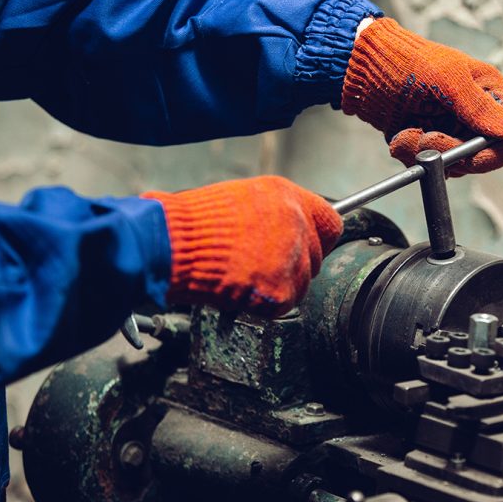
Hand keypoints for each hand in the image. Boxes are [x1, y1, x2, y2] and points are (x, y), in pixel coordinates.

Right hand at [142, 176, 341, 315]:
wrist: (172, 244)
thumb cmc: (194, 222)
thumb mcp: (241, 198)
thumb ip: (273, 212)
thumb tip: (287, 227)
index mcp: (287, 196)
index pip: (330, 223)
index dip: (318, 239)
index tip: (307, 247)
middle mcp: (297, 223)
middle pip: (315, 258)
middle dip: (291, 266)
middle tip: (259, 267)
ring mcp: (292, 257)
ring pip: (301, 284)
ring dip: (276, 287)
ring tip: (243, 276)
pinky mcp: (281, 289)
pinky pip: (282, 304)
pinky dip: (263, 305)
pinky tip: (239, 289)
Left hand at [342, 18, 502, 176]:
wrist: (363, 70)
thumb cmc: (407, 62)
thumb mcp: (447, 80)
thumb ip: (479, 108)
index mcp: (491, 93)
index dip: (498, 153)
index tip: (471, 157)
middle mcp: (476, 115)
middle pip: (483, 156)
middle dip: (452, 153)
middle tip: (425, 139)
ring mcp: (452, 131)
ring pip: (454, 165)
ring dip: (426, 155)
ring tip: (405, 133)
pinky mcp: (429, 143)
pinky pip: (430, 165)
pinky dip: (412, 157)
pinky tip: (398, 137)